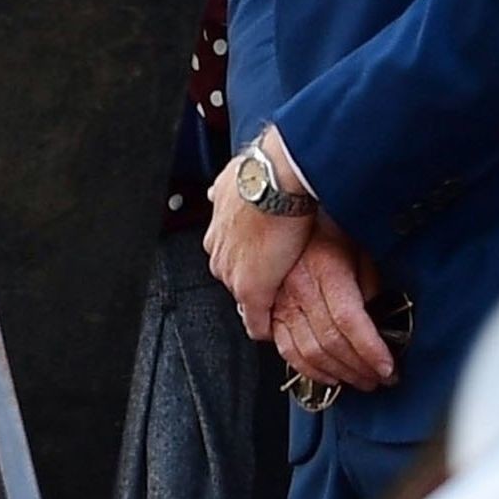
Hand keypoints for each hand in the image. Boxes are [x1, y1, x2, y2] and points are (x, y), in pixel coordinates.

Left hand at [204, 153, 313, 338]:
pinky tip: (277, 326)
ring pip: (243, 294)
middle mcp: (219, 250)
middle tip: (275, 274)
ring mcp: (233, 272)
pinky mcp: (251, 291)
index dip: (247, 257)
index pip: (228, 252)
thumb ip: (224, 190)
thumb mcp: (234, 178)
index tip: (261, 259)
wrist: (277, 178)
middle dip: (251, 274)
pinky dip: (266, 325)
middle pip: (233, 273)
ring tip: (282, 296)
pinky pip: (256, 321)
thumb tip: (217, 190)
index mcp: (216, 227)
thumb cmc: (265, 171)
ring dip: (260, 295)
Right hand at [272, 220, 394, 391]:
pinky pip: (285, 349)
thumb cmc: (321, 221)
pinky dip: (307, 369)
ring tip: (359, 380)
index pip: (351, 321)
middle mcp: (300, 287)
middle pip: (331, 341)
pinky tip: (327, 375)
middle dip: (360, 368)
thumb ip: (368, 280)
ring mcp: (280, 300)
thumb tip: (377, 313)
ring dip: (337, 374)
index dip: (371, 350)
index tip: (389, 367)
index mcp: (326, 268)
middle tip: (379, 377)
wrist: (280, 207)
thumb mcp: (356, 244)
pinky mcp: (269, 309)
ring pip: (307, 352)